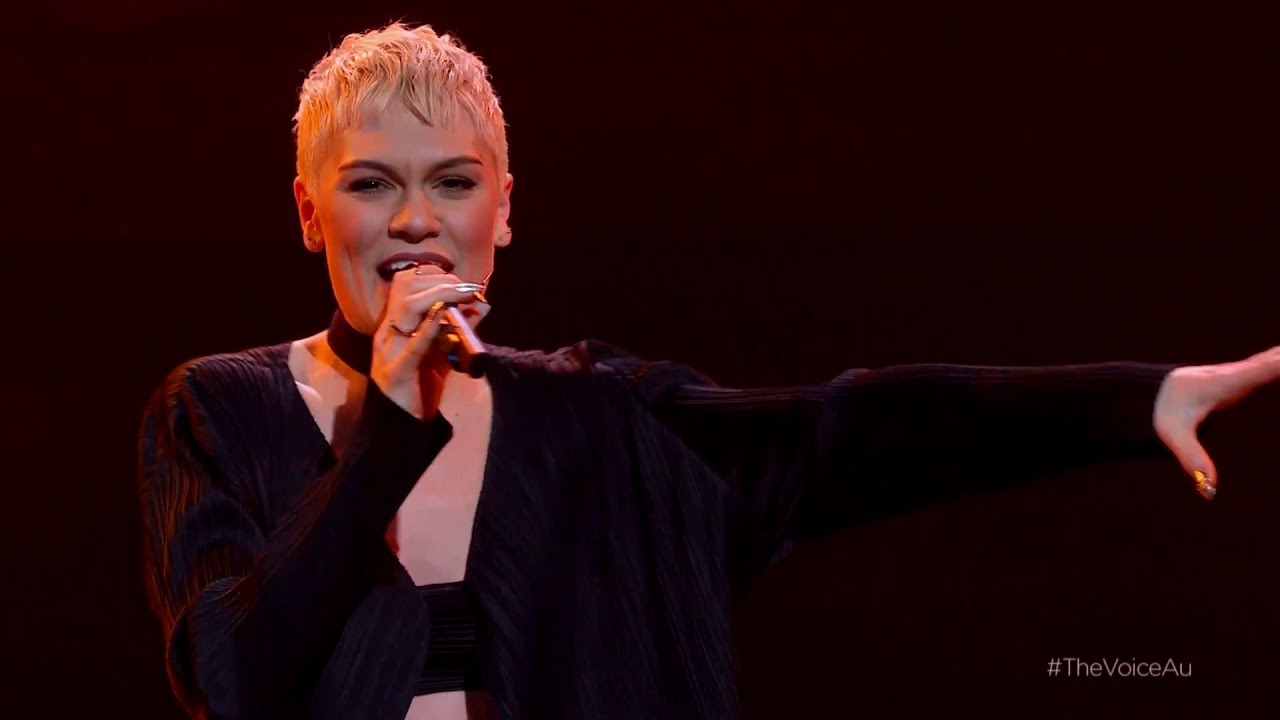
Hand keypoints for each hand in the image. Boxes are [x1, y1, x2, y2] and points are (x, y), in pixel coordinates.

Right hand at [370, 264, 485, 418]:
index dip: (434, 275)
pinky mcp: (395, 374)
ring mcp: (387, 353)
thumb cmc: (422, 389)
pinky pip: (412, 347)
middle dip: (439, 282)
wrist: (403, 429)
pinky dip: (428, 329)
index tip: (462, 281)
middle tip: (467, 287)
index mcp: (394, 326)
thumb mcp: (443, 353)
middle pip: (404, 290)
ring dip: (438, 296)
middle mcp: (387, 334)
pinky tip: (442, 317)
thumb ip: (459, 329)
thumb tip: (482, 304)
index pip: (405, 283)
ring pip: (406, 309)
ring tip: (463, 295)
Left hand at [1153, 345, 1279, 498]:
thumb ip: (1193, 460)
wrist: (1141, 394)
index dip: (1279, 364)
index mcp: (1223, 383)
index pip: (1261, 370)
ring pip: (1265, 361)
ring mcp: (1231, 374)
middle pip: (1267, 361)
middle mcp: (1230, 374)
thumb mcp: (1174, 436)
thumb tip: (1210, 490)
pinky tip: (1279, 358)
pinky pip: (1260, 366)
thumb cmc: (1158, 414)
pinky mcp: (1230, 378)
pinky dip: (1275, 361)